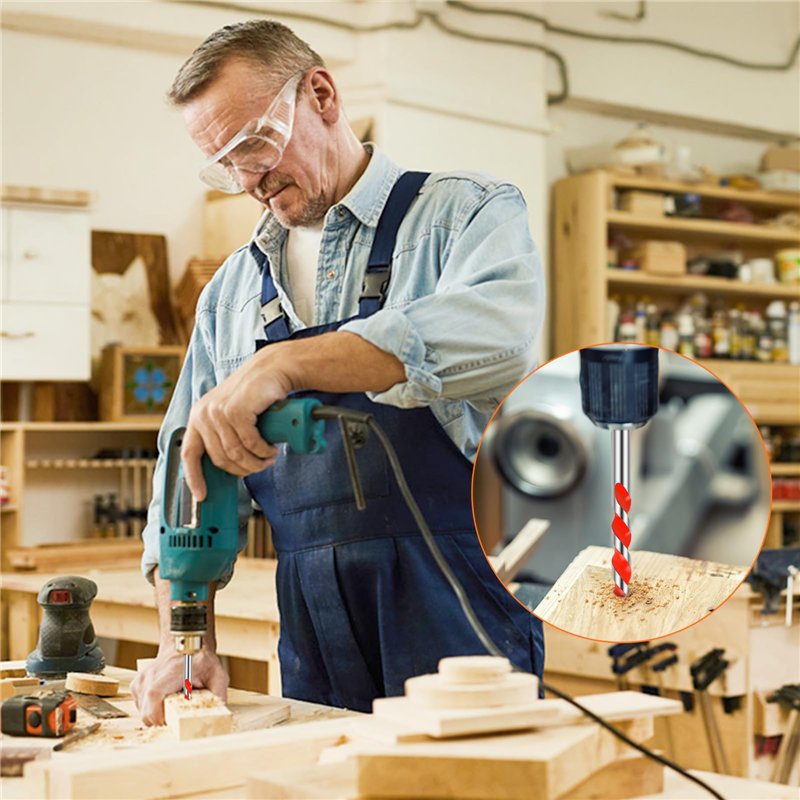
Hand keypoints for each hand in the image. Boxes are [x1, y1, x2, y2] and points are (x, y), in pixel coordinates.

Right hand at [131, 647, 228, 725]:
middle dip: (163, 720)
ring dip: (158, 714)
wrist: (185, 644)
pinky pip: (141, 707)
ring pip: (143, 713)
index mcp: (169, 672)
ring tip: (173, 704)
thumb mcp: (217, 674)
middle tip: (178, 714)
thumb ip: (219, 693)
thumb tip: (220, 711)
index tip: (172, 722)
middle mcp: (150, 676)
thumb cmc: (199, 659)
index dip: (159, 716)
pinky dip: (153, 709)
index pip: (153, 696)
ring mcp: (141, 680)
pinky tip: (166, 700)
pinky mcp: (137, 686)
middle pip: (147, 713)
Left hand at [182, 347, 295, 500]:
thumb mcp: (232, 413)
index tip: (201, 495)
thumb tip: (229, 464)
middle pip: (219, 458)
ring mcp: (218, 412)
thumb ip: (224, 434)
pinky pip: (249, 443)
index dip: (194, 477)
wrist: (272, 369)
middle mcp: (204, 414)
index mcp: (199, 416)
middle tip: (260, 467)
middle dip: (242, 469)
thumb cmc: (255, 393)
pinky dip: (262, 450)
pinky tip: (270, 448)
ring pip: (235, 453)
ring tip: (269, 458)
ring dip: (255, 461)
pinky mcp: (235, 411)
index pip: (189, 452)